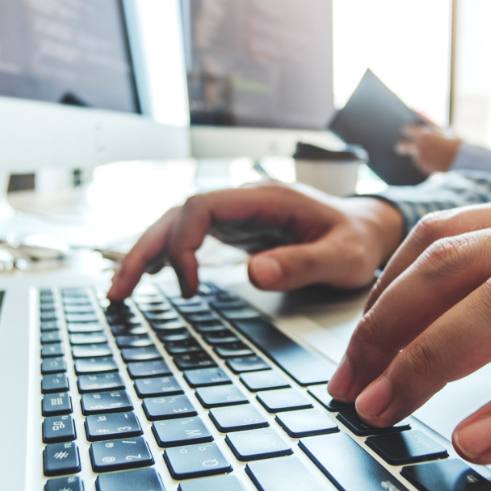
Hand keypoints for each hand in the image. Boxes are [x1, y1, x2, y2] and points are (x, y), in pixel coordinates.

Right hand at [107, 182, 404, 299]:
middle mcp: (248, 202)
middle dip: (146, 248)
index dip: (183, 240)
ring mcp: (242, 216)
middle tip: (120, 290)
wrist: (370, 230)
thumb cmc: (359, 240)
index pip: (203, 206)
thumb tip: (254, 274)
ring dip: (151, 252)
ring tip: (123, 290)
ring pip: (181, 225)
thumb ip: (303, 264)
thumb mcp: (343, 257)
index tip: (185, 283)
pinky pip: (195, 237)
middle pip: (180, 214)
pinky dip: (172, 255)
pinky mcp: (241, 231)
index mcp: (268, 199)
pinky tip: (159, 275)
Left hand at [395, 124, 461, 173]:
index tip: (405, 130)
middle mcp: (419, 147)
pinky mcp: (424, 168)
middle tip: (401, 147)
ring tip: (434, 156)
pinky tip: (437, 162)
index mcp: (424, 134)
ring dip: (420, 156)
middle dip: (401, 147)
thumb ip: (433, 129)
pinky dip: (427, 164)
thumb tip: (426, 126)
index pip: (407, 129)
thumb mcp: (444, 132)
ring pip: (415, 157)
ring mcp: (421, 159)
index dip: (406, 130)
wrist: (463, 160)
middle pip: (402, 147)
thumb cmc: (455, 143)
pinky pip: (422, 165)